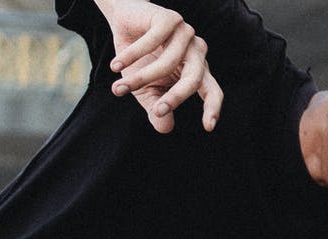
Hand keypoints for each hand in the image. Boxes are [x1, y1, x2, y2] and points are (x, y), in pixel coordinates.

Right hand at [96, 0, 223, 132]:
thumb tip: (166, 129)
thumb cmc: (138, 59)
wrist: (123, 22)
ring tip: (118, 89)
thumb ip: (156, 108)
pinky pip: (152, 42)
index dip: (212, 108)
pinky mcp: (170, 19)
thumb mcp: (145, 90)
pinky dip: (131, 56)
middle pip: (194, 78)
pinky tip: (115, 65)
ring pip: (167, 63)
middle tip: (157, 111)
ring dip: (140, 79)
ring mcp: (185, 33)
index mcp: (196, 69)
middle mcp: (196, 51)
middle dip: (175, 97)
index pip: (212, 90)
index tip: (208, 127)